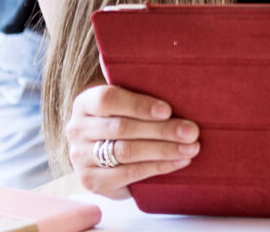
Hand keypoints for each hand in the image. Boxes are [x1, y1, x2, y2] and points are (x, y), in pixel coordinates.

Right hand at [66, 84, 199, 197]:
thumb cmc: (123, 117)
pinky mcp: (91, 181)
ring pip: (126, 152)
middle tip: (192, 132)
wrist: (102, 150)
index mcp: (85, 103)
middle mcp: (77, 129)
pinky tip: (177, 162)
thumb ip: (144, 93)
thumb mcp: (126, 100)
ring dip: (163, 150)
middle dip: (162, 130)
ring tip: (190, 148)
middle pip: (122, 128)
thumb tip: (182, 89)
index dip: (139, 105)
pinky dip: (156, 168)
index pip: (108, 100)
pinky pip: (127, 174)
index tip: (167, 110)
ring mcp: (81, 157)